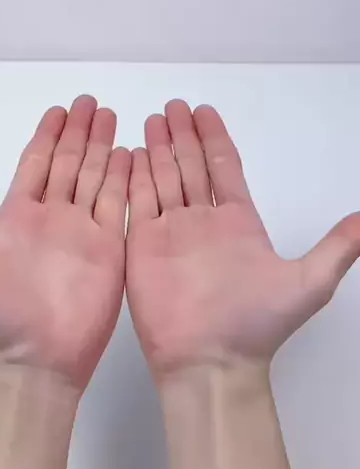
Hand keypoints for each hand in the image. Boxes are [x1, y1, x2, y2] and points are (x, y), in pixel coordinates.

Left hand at [0, 95, 130, 393]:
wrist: (30, 363)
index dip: (47, 136)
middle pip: (69, 165)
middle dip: (81, 133)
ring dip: (104, 148)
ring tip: (114, 116)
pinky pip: (118, 206)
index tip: (59, 110)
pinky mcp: (109, 251)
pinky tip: (130, 154)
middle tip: (91, 102)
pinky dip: (125, 179)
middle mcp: (53, 220)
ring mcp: (83, 234)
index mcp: (17, 217)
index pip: (36, 165)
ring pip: (96, 179)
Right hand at [126, 100, 359, 379]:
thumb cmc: (258, 324)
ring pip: (163, 180)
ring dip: (157, 150)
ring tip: (151, 120)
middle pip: (190, 167)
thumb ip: (338, 247)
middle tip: (172, 107)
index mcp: (239, 222)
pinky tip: (130, 155)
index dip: (213, 138)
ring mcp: (171, 234)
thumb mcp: (310, 281)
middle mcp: (204, 223)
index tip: (204, 111)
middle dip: (181, 136)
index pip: (223, 168)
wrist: (212, 361)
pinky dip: (134, 178)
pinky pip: (138, 204)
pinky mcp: (144, 248)